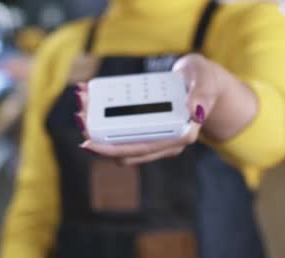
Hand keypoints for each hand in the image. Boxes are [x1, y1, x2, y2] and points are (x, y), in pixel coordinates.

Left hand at [74, 53, 227, 165]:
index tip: (88, 143)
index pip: (141, 149)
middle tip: (79, 115)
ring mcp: (154, 137)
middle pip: (123, 150)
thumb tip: (194, 112)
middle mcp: (164, 143)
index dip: (112, 149)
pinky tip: (91, 100)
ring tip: (81, 104)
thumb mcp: (206, 81)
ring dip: (96, 128)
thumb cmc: (205, 80)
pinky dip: (103, 118)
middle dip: (96, 137)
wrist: (204, 82)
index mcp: (180, 136)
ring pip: (118, 142)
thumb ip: (202, 95)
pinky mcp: (145, 128)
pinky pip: (120, 129)